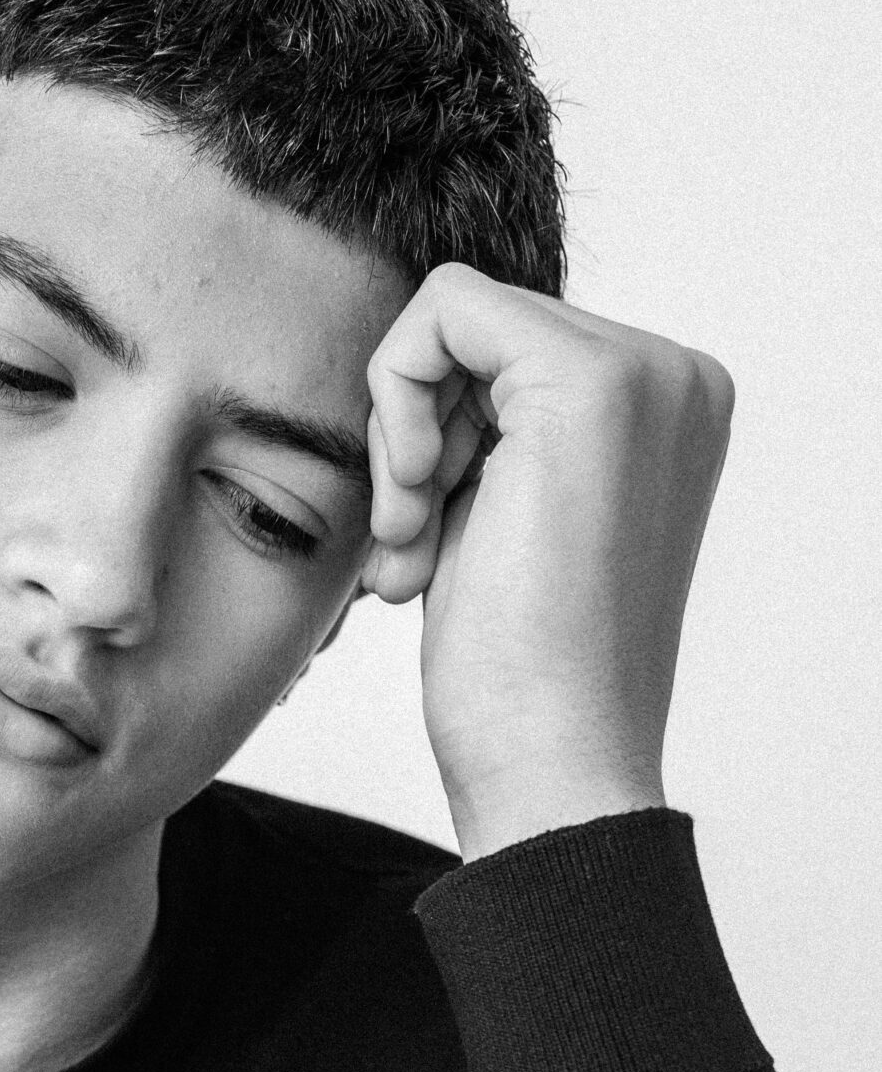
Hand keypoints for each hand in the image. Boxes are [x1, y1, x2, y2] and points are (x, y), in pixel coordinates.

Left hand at [359, 265, 734, 860]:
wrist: (553, 761)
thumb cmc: (520, 676)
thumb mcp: (499, 519)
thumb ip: (488, 434)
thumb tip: (417, 372)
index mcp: (669, 411)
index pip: (506, 353)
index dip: (439, 436)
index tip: (423, 535)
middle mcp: (675, 379)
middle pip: (477, 333)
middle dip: (416, 439)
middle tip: (408, 550)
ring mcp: (644, 376)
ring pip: (452, 320)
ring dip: (402, 443)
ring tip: (410, 553)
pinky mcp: (587, 385)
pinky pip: (441, 310)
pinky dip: (396, 400)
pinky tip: (410, 507)